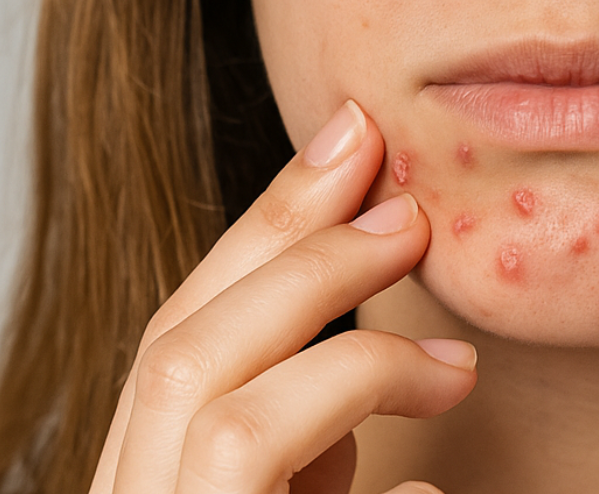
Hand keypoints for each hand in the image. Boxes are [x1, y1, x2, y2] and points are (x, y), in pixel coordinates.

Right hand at [87, 101, 476, 493]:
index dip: (264, 227)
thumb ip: (294, 435)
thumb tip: (351, 351)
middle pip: (179, 357)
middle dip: (303, 264)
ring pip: (232, 430)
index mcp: (139, 482)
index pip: (175, 332)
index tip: (355, 139)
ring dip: (356, 365)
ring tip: (460, 366)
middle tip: (412, 215)